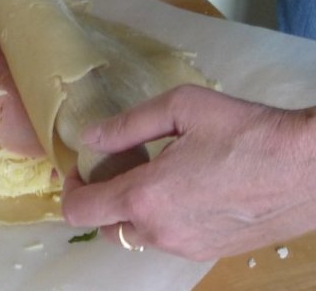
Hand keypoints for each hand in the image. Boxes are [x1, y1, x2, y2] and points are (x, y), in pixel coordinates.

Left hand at [62, 85, 315, 260]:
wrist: (310, 167)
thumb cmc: (245, 130)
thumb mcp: (181, 108)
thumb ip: (127, 125)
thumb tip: (90, 137)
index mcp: (146, 197)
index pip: (80, 210)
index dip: (70, 188)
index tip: (82, 167)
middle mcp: (160, 232)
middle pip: (106, 225)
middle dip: (104, 197)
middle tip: (125, 165)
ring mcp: (186, 248)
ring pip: (137, 235)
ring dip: (133, 209)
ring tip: (159, 174)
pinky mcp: (210, 253)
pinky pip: (168, 239)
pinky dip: (162, 219)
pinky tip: (187, 190)